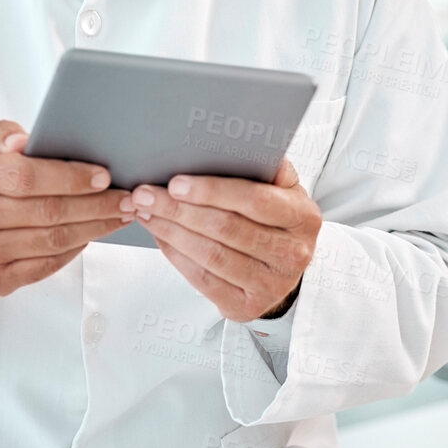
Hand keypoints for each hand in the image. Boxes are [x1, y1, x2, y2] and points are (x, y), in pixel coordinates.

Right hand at [0, 120, 131, 300]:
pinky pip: (46, 264)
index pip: (24, 176)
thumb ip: (0, 135)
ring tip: (122, 213)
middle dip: (96, 203)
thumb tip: (24, 141)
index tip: (103, 174)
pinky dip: (76, 248)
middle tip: (128, 196)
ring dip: (95, 226)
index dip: (68, 176)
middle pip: (46, 210)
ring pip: (52, 239)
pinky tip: (95, 233)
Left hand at [133, 159, 322, 322]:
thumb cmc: (277, 221)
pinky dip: (175, 255)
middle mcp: (292, 254)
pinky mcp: (247, 307)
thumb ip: (267, 169)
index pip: (254, 200)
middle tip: (146, 194)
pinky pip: (203, 279)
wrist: (285, 271)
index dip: (213, 191)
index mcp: (302, 217)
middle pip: (226, 228)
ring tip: (145, 212)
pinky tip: (160, 236)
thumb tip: (241, 141)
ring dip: (171, 231)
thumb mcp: (284, 191)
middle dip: (179, 210)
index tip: (176, 182)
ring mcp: (270, 285)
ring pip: (211, 255)